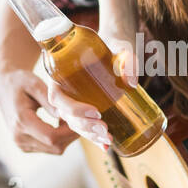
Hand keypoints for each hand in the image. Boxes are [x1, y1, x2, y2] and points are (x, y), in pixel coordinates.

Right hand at [0, 68, 79, 155]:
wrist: (4, 85)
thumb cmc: (20, 81)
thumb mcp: (34, 83)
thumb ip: (49, 100)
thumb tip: (65, 116)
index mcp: (21, 121)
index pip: (52, 137)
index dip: (70, 131)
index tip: (80, 119)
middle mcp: (19, 137)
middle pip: (55, 146)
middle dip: (71, 135)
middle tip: (79, 118)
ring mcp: (21, 144)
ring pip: (54, 150)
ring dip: (66, 137)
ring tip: (69, 119)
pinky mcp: (25, 146)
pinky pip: (49, 148)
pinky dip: (59, 139)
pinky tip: (60, 124)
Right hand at [40, 27, 139, 152]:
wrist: (116, 44)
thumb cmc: (115, 41)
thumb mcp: (123, 46)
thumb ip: (128, 60)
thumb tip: (130, 82)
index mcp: (60, 72)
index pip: (57, 96)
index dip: (73, 108)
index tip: (95, 112)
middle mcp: (63, 89)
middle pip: (66, 114)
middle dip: (85, 126)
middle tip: (105, 129)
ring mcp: (72, 100)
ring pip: (74, 124)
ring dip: (90, 135)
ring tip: (108, 140)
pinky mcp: (83, 107)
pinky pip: (84, 125)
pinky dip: (95, 138)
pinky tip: (107, 146)